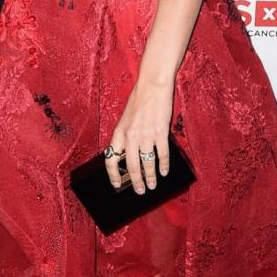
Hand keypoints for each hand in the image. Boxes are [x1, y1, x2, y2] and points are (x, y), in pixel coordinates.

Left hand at [106, 80, 172, 194]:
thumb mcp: (126, 119)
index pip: (111, 159)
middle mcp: (131, 136)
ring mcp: (146, 135)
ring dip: (151, 177)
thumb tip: (129, 155)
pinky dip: (163, 165)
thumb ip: (126, 136)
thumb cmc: (139, 100)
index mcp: (119, 132)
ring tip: (153, 185)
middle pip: (131, 166)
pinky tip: (164, 172)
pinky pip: (162, 153)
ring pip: (147, 163)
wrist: (152, 85)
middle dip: (136, 181)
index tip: (117, 185)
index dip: (113, 175)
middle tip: (140, 191)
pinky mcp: (160, 132)